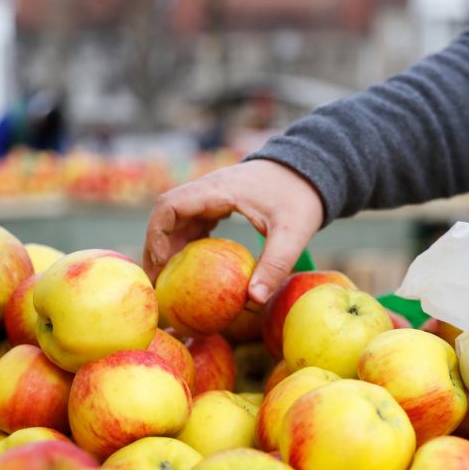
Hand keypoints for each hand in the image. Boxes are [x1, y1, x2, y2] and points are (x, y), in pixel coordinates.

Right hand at [144, 159, 323, 303]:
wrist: (312, 170)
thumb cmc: (302, 197)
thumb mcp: (293, 233)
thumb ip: (275, 264)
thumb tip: (254, 299)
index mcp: (218, 189)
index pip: (169, 205)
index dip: (157, 234)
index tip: (161, 264)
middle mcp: (209, 189)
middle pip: (166, 214)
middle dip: (156, 246)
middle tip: (157, 282)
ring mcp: (213, 194)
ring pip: (178, 218)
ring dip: (170, 246)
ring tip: (168, 280)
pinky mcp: (220, 202)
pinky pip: (193, 221)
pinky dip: (186, 242)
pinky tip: (190, 267)